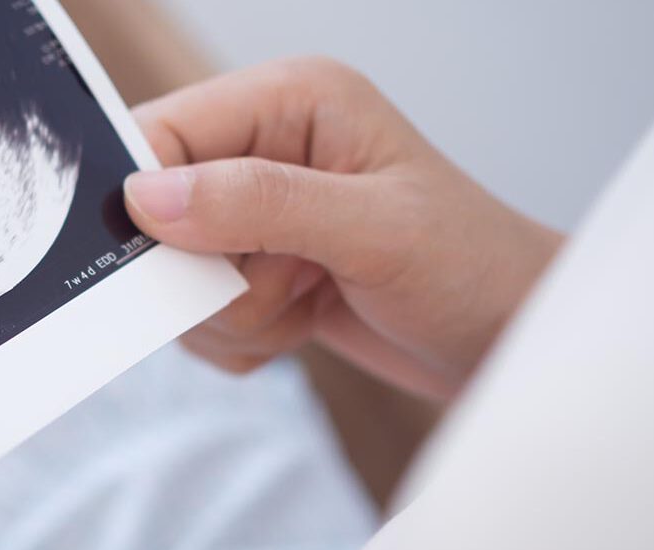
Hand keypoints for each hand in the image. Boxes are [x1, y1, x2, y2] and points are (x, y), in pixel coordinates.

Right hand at [125, 58, 562, 400]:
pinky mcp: (255, 269)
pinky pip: (199, 317)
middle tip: (285, 282)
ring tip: (309, 300)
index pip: (164, 131)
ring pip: (174, 277)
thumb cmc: (473, 268)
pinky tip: (304, 321)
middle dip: (209, 273)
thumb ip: (260, 203)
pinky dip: (244, 337)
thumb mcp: (373, 229)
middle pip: (156, 213)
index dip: (146, 199)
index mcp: (290, 103)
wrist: (508, 342)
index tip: (170, 260)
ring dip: (235, 313)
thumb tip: (148, 198)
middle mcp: (264, 149)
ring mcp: (256, 214)